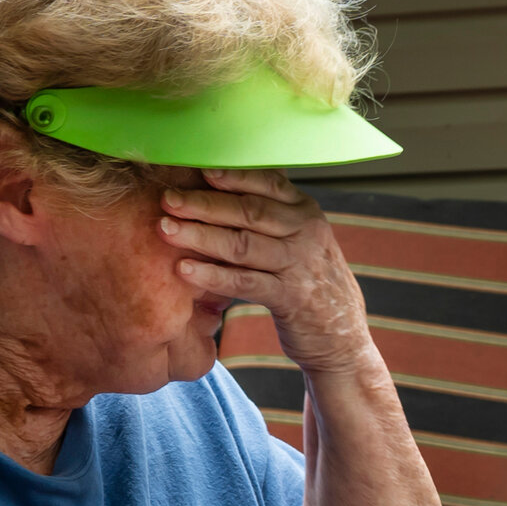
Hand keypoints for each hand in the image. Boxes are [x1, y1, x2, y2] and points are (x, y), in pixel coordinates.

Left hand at [158, 170, 370, 375]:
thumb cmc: (308, 283)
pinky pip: (245, 282)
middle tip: (166, 200)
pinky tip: (184, 270)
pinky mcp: (291, 298)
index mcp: (307, 212)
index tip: (197, 169)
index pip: (268, 183)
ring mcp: (301, 265)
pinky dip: (212, 275)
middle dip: (204, 204)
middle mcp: (307, 232)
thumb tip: (217, 188)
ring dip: (200, 236)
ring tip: (165, 230)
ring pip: (243, 244)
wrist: (341, 336)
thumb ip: (271, 216)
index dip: (232, 175)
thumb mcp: (301, 241)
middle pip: (249, 211)